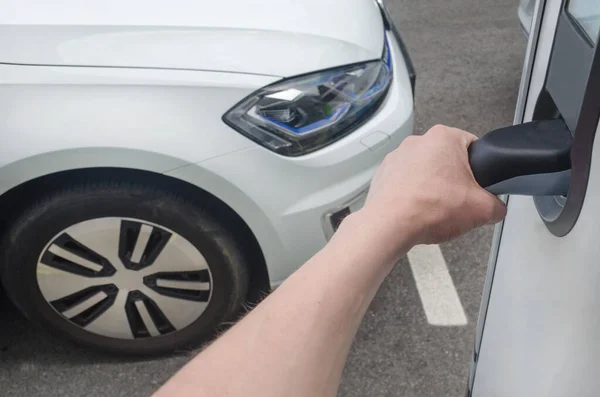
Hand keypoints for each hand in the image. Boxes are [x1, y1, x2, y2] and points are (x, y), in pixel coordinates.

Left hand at [360, 125, 505, 246]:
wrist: (390, 225)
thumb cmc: (430, 207)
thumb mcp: (482, 210)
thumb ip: (497, 206)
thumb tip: (496, 209)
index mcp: (444, 137)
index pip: (473, 145)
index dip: (480, 167)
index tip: (479, 184)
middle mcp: (418, 141)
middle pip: (447, 159)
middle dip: (454, 179)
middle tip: (459, 200)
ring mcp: (397, 157)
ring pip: (425, 171)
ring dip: (432, 187)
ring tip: (436, 209)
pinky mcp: (384, 174)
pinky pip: (405, 182)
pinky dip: (412, 194)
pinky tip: (418, 211)